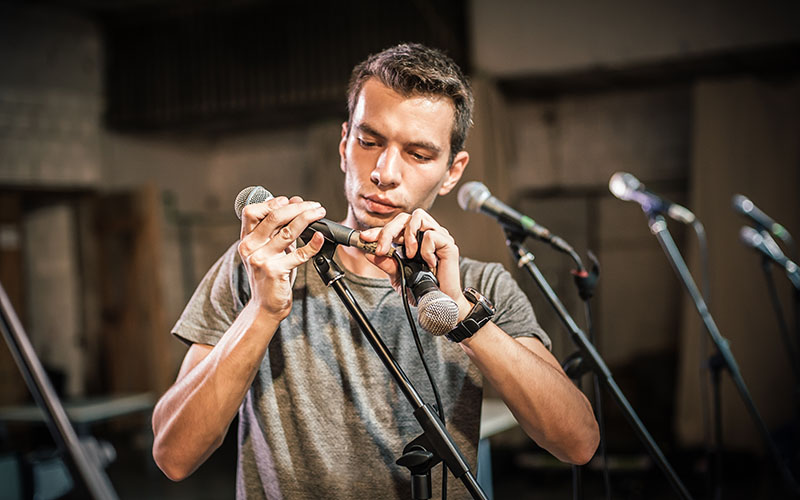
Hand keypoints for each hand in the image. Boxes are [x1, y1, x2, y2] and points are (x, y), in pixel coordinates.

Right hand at [237, 196, 325, 318]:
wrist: (265, 306)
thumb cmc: (270, 276)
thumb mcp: (268, 251)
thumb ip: (279, 229)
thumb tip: (295, 202)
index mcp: (246, 240)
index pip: (252, 211)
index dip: (272, 202)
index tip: (291, 200)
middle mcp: (251, 248)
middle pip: (273, 217)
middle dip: (297, 207)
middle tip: (313, 205)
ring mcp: (262, 259)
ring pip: (288, 231)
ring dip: (307, 218)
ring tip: (319, 213)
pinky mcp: (275, 271)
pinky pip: (299, 254)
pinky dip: (312, 244)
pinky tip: (320, 238)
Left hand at [359, 209, 471, 318]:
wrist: (439, 303)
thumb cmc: (422, 287)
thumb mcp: (398, 276)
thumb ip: (385, 263)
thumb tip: (369, 253)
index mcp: (413, 239)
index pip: (394, 227)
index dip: (378, 230)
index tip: (364, 238)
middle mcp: (425, 233)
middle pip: (404, 217)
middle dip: (388, 230)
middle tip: (381, 249)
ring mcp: (438, 236)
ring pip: (418, 217)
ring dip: (408, 235)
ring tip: (409, 255)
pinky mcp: (448, 244)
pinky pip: (431, 235)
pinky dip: (425, 250)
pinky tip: (429, 263)